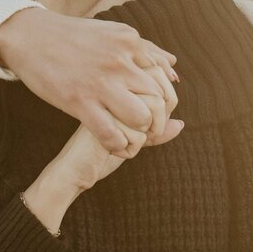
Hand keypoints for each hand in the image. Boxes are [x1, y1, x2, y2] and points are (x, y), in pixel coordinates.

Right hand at [0, 9, 181, 155]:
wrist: (29, 37)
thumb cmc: (72, 36)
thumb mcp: (112, 33)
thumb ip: (145, 49)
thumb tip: (173, 66)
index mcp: (130, 43)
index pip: (162, 77)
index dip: (163, 99)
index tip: (155, 110)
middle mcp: (120, 61)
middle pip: (158, 99)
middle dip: (157, 119)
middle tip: (148, 128)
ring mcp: (100, 82)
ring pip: (141, 118)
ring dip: (140, 132)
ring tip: (132, 135)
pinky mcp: (79, 101)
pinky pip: (111, 134)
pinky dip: (119, 146)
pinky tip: (116, 145)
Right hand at [53, 95, 183, 193]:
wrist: (72, 166)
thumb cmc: (101, 150)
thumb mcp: (133, 138)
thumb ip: (156, 129)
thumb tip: (180, 124)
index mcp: (121, 85)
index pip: (163, 88)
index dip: (163, 114)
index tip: (144, 128)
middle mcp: (113, 85)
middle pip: (159, 101)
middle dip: (154, 128)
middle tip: (132, 136)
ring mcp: (104, 99)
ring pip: (148, 117)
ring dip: (140, 139)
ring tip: (120, 142)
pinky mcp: (100, 117)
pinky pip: (135, 135)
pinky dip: (128, 150)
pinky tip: (108, 149)